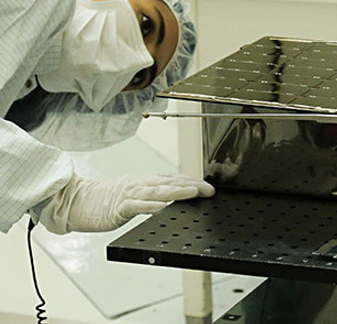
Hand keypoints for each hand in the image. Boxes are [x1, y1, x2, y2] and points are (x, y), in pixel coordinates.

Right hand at [38, 173, 214, 233]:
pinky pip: (137, 206)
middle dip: (191, 185)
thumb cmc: (105, 199)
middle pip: (170, 182)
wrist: (78, 201)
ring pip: (157, 191)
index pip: (173, 178)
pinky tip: (163, 207)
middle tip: (209, 190)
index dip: (192, 181)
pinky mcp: (119, 207)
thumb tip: (172, 198)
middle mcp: (140, 184)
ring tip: (194, 192)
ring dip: (177, 191)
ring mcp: (130, 194)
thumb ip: (152, 195)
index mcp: (144, 181)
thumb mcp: (134, 193)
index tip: (208, 187)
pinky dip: (151, 205)